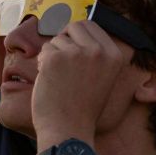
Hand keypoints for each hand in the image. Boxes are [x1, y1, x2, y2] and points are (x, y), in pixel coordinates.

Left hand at [31, 20, 125, 139]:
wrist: (69, 129)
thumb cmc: (82, 107)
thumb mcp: (102, 78)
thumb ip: (95, 55)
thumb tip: (76, 31)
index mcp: (113, 55)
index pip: (91, 25)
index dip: (77, 35)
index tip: (71, 51)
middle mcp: (98, 51)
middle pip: (74, 26)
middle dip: (64, 40)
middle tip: (61, 61)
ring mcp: (76, 53)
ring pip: (56, 40)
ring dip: (52, 55)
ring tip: (58, 79)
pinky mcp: (55, 59)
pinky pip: (44, 51)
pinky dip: (42, 64)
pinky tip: (49, 81)